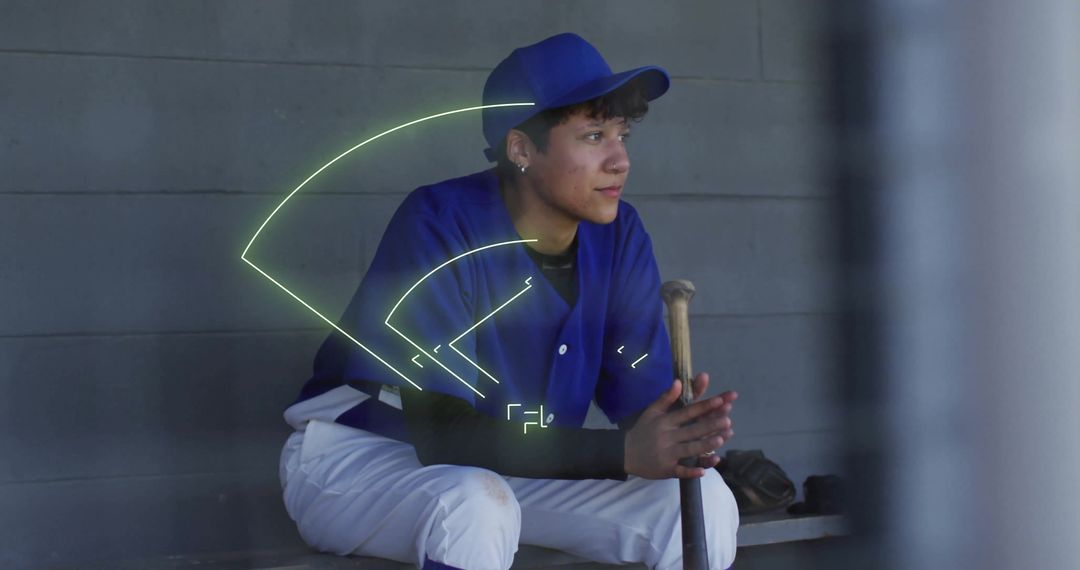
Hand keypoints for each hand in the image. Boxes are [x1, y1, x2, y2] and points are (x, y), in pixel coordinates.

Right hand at [623, 375, 737, 479]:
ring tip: (720, 439)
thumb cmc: (642, 430)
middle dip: (710, 425)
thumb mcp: (652, 411)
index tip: (720, 401)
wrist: (624, 453)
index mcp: (665, 421)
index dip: (704, 406)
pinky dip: (690, 472)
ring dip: (704, 445)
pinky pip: (680, 471)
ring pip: (688, 450)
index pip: (688, 412)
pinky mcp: (665, 469)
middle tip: (728, 420)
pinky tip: (703, 471)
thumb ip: (667, 397)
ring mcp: (666, 454)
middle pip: (692, 430)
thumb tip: (679, 381)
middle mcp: (667, 436)